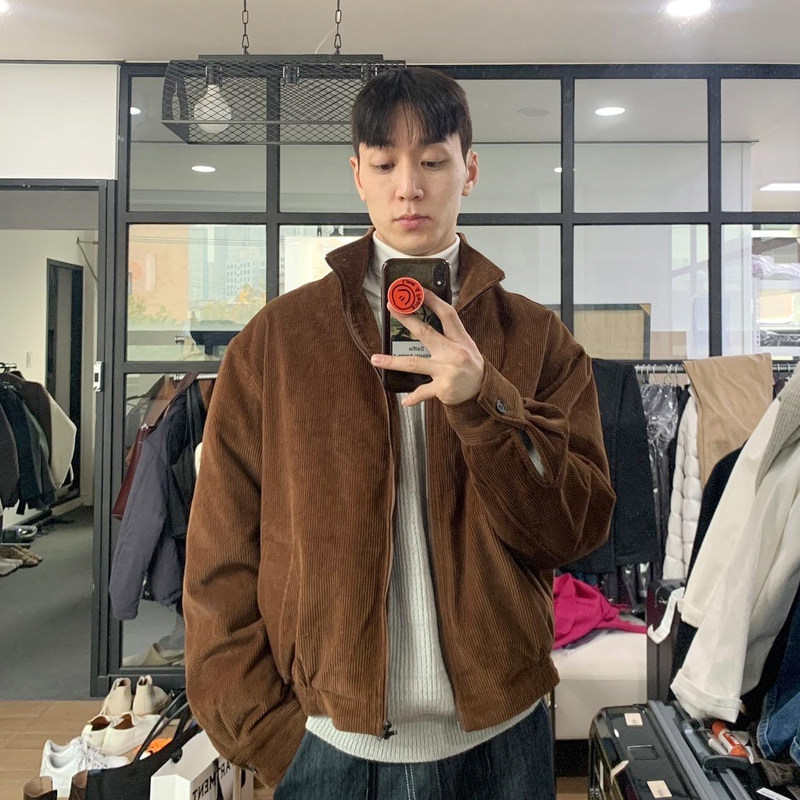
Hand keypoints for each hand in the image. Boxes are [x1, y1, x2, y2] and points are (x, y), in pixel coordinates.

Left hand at [371, 290, 484, 406]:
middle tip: (392, 308)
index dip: (432, 300)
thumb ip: (448, 334)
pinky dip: (413, 397)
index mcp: (460, 339)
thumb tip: (425, 318)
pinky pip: (423, 392)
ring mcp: (447, 371)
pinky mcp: (443, 388)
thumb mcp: (466, 346)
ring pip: (415, 364)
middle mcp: (454, 353)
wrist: (482, 392)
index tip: (417, 290)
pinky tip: (404, 401)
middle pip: (426, 333)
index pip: (446, 314)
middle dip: (407, 319)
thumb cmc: (470, 366)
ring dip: (393, 362)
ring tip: (376, 359)